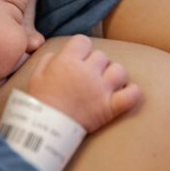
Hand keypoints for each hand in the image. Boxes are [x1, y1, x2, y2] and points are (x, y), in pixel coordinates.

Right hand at [26, 35, 141, 131]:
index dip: (80, 48)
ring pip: (119, 70)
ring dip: (114, 75)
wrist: (46, 129)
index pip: (83, 41)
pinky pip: (132, 95)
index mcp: (68, 61)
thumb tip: (59, 55)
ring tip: (107, 83)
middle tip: (88, 76)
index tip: (78, 58)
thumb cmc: (40, 102)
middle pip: (101, 56)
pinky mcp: (110, 107)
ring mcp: (101, 89)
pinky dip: (132, 93)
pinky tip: (126, 93)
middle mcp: (87, 72)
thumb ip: (48, 60)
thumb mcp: (36, 76)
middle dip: (95, 64)